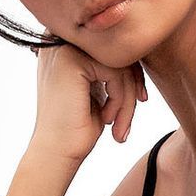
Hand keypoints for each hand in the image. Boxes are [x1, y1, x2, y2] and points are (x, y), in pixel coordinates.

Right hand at [29, 41, 149, 163]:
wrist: (56, 153)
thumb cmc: (77, 128)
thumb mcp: (97, 90)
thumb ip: (110, 68)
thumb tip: (138, 50)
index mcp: (64, 47)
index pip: (110, 48)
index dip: (130, 72)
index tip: (139, 99)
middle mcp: (59, 42)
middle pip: (116, 51)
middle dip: (133, 83)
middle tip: (133, 113)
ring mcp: (63, 49)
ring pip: (119, 62)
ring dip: (128, 97)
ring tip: (120, 125)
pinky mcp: (71, 60)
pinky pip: (115, 72)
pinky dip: (121, 99)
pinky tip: (108, 119)